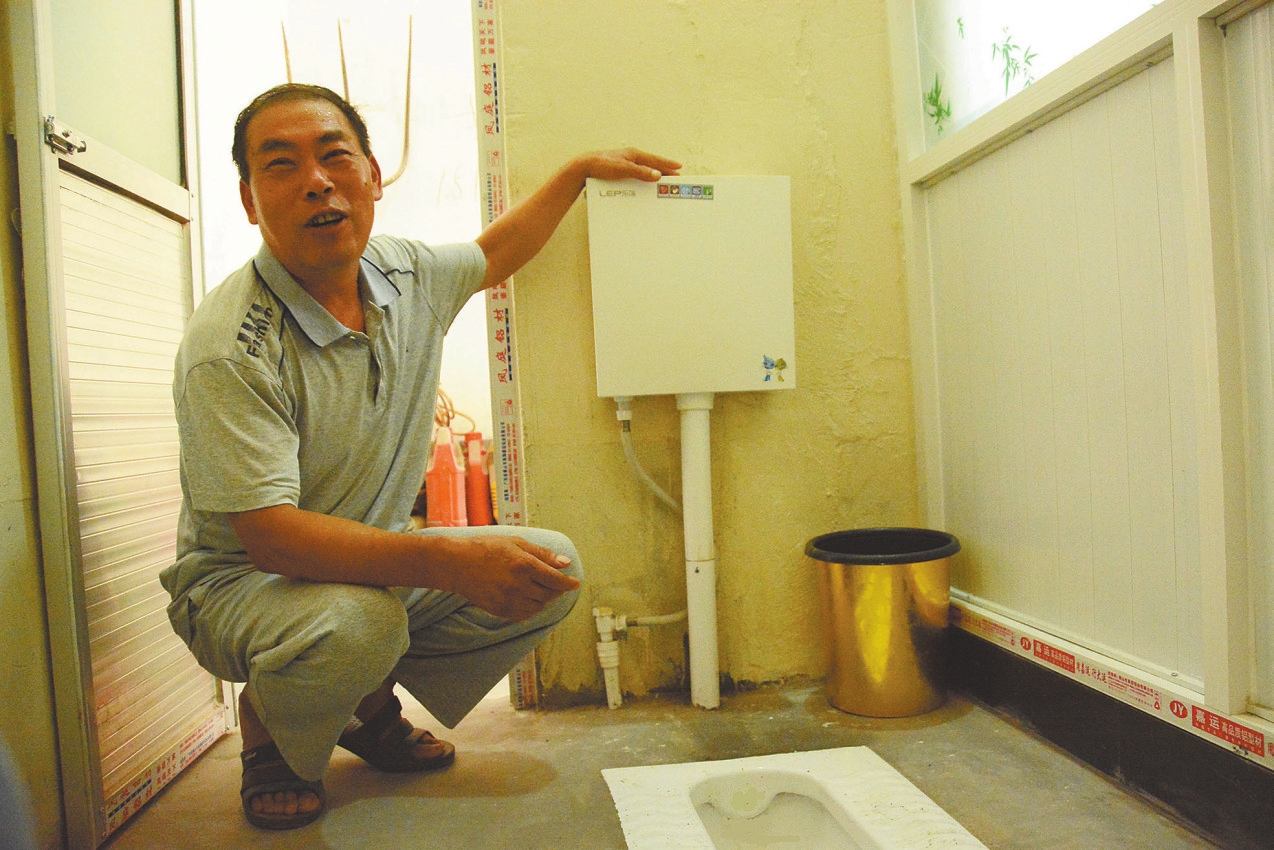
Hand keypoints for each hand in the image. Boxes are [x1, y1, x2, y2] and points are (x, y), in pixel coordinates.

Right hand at [448, 535, 581, 620]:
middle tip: (556, 583)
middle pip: (548, 594)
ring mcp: (508, 599)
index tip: (575, 584)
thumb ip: (542, 554)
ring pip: (538, 606)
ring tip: (540, 589)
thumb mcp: (516, 543)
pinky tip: (528, 598)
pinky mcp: (500, 610)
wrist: (456, 564)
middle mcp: (517, 584)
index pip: (554, 579)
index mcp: (523, 564)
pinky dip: (531, 608)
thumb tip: (565, 563)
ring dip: (544, 599)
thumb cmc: (487, 548)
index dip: (568, 583)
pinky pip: (524, 614)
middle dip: (556, 589)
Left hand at [577, 148, 681, 182]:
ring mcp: (624, 163)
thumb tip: (657, 175)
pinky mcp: (618, 170)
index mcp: (633, 154)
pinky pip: (636, 173)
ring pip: (644, 168)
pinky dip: (644, 177)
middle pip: (651, 164)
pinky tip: (644, 182)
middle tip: (675, 176)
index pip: (655, 160)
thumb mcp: (623, 169)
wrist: (584, 167)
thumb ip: (640, 172)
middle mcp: (630, 157)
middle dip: (664, 170)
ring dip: (654, 173)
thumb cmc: (602, 165)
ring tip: (663, 180)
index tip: (679, 167)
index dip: (667, 164)